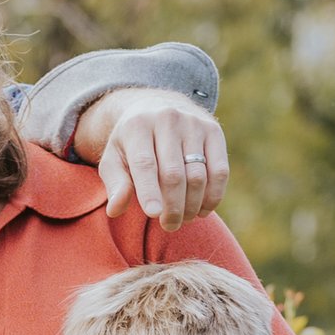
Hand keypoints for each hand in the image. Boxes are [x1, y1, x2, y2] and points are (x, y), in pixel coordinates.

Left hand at [73, 91, 228, 229]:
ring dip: (193, 205)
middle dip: (172, 206)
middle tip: (169, 226)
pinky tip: (203, 209)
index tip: (154, 215)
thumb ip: (116, 184)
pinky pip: (220, 170)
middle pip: (173, 174)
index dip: (149, 191)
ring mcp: (193, 123)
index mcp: (137, 126)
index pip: (145, 164)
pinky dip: (213, 195)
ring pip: (198, 175)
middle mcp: (166, 119)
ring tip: (184, 219)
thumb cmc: (132, 144)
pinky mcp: (213, 130)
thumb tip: (115, 210)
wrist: (157, 108)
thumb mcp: (114, 159)